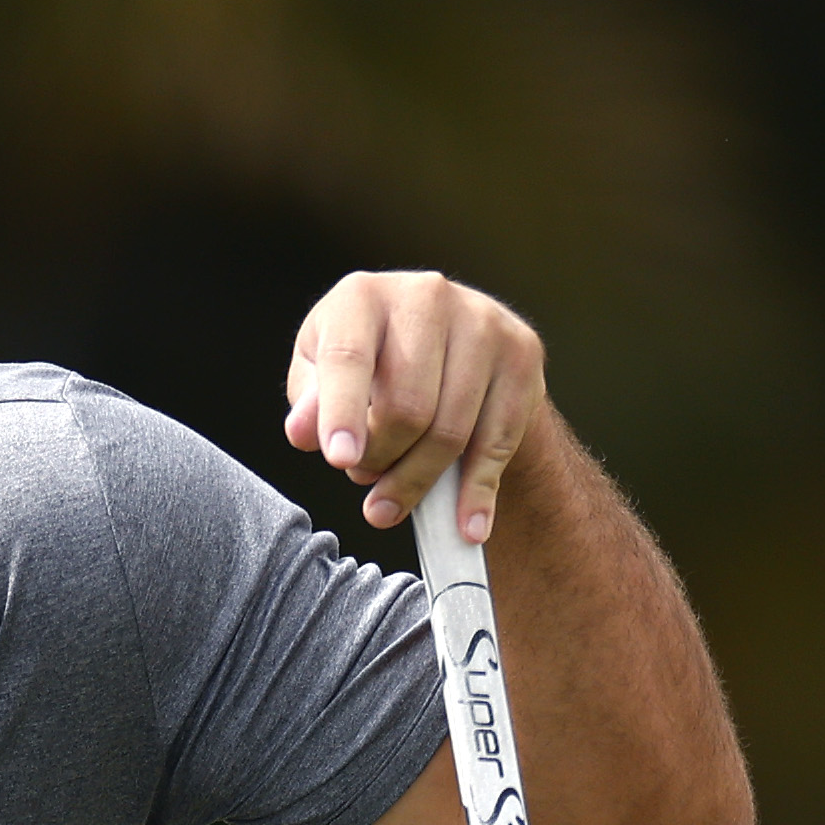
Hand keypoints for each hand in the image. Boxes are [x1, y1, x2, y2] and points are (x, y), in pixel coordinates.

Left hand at [284, 272, 547, 540]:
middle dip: (382, 460)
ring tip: (392, 500)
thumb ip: (309, 403)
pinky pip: (497, 441)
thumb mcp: (322, 373)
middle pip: (407, 405)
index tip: (340, 461)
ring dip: (418, 482)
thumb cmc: (371, 361)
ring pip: (451, 431)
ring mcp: (481, 322)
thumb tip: (303, 432)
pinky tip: (467, 527)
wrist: (449, 343)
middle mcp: (425, 296)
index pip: (349, 358)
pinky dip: (478, 493)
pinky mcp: (520, 353)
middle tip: (365, 478)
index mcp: (362, 297)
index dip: (343, 413)